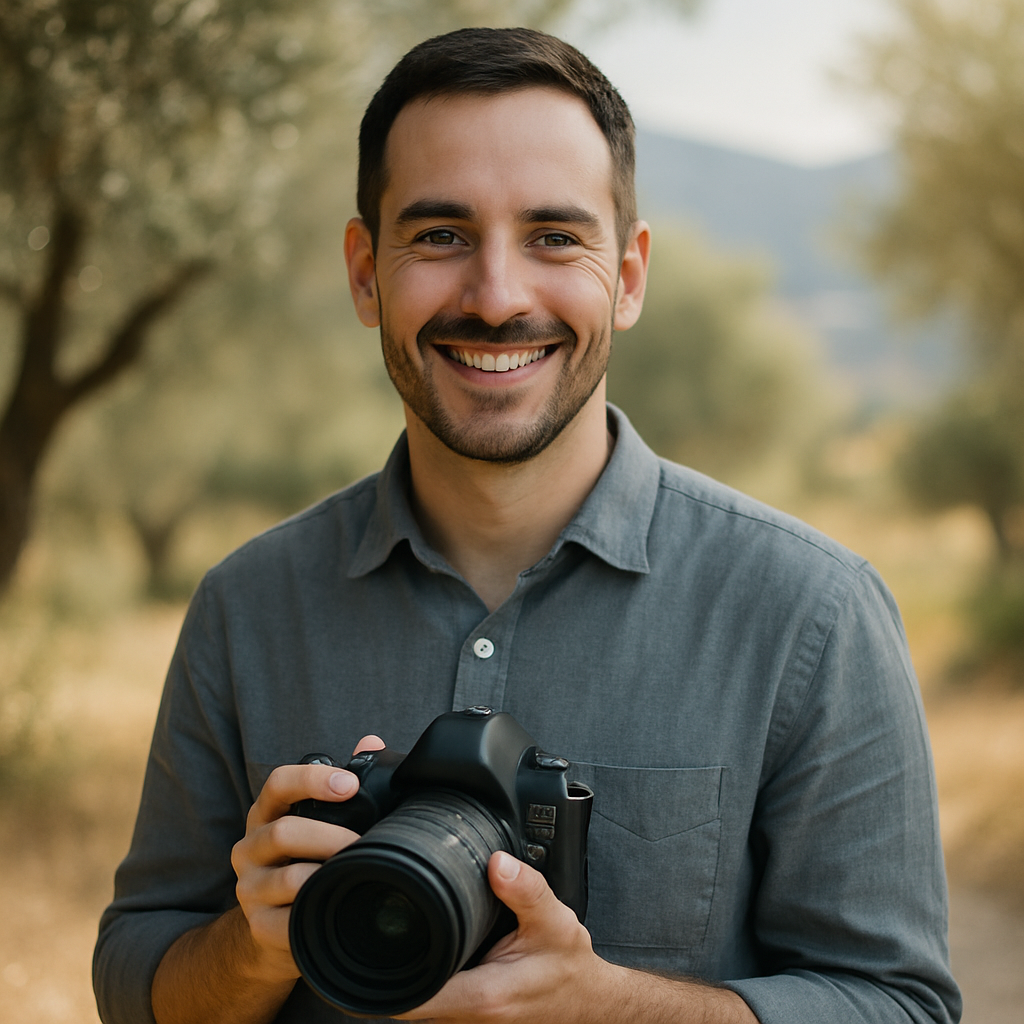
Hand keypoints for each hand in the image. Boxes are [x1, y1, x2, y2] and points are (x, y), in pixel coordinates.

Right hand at [229, 733, 385, 982]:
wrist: (278, 924)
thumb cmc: (309, 859)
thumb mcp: (319, 819)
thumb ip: (343, 782)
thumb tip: (371, 742)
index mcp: (267, 814)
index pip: (278, 783)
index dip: (312, 779)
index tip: (350, 785)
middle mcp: (251, 847)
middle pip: (283, 832)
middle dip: (331, 836)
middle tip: (364, 842)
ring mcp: (250, 887)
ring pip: (289, 878)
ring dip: (328, 874)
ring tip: (357, 873)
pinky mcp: (259, 925)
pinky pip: (288, 921)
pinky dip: (317, 911)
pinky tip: (338, 905)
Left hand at [396, 851, 619, 1023]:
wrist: (588, 1003)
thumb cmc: (570, 968)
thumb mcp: (556, 922)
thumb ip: (527, 890)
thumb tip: (497, 862)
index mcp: (482, 996)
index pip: (411, 998)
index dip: (382, 975)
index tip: (366, 945)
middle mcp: (467, 1017)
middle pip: (404, 998)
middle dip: (385, 965)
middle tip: (374, 922)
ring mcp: (465, 1022)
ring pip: (415, 1001)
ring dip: (402, 972)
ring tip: (392, 932)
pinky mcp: (468, 1017)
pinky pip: (431, 1000)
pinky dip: (422, 977)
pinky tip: (425, 948)